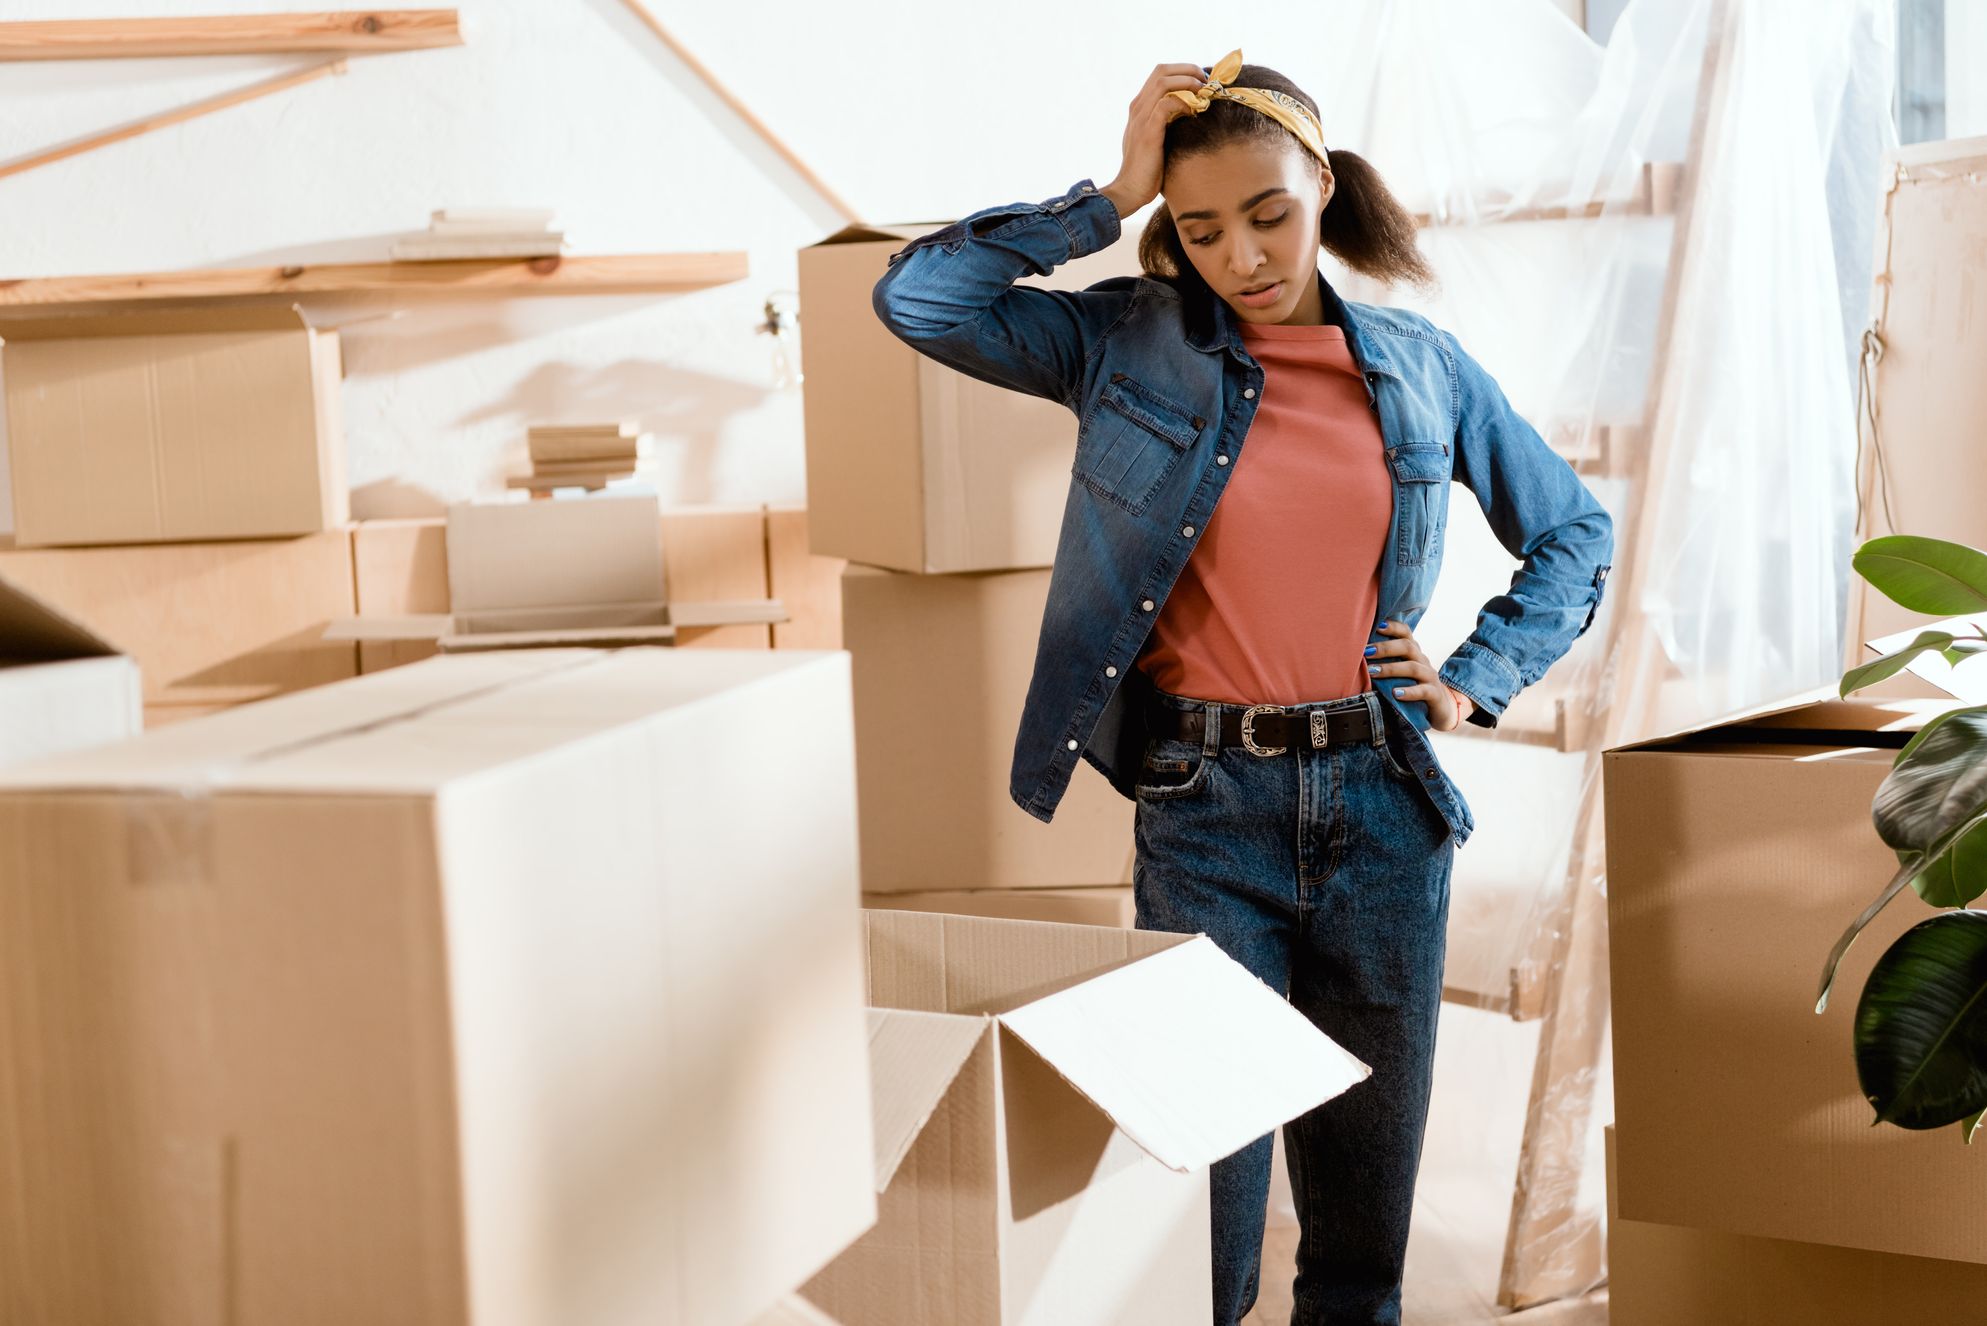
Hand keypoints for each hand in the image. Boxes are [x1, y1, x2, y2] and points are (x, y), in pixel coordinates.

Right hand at [1100, 63, 1209, 216]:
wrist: (1130, 190)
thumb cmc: (1147, 169)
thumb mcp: (1155, 138)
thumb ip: (1164, 122)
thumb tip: (1187, 111)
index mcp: (1139, 106)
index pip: (1160, 73)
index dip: (1183, 71)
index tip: (1202, 81)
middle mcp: (1138, 107)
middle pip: (1162, 71)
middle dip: (1188, 70)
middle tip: (1206, 82)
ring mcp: (1141, 118)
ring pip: (1164, 82)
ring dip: (1188, 83)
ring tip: (1203, 92)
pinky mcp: (1148, 132)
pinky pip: (1166, 104)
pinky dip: (1183, 103)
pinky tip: (1193, 112)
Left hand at [1368, 619, 1475, 732]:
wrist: (1440, 708)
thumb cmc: (1412, 687)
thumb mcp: (1400, 672)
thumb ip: (1385, 661)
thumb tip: (1357, 654)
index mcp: (1414, 653)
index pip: (1406, 633)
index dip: (1393, 627)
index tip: (1377, 626)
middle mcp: (1423, 661)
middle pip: (1408, 647)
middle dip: (1385, 648)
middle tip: (1366, 652)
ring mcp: (1430, 677)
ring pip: (1413, 668)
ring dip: (1391, 669)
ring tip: (1373, 672)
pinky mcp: (1434, 694)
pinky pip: (1424, 691)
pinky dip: (1409, 691)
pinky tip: (1396, 694)